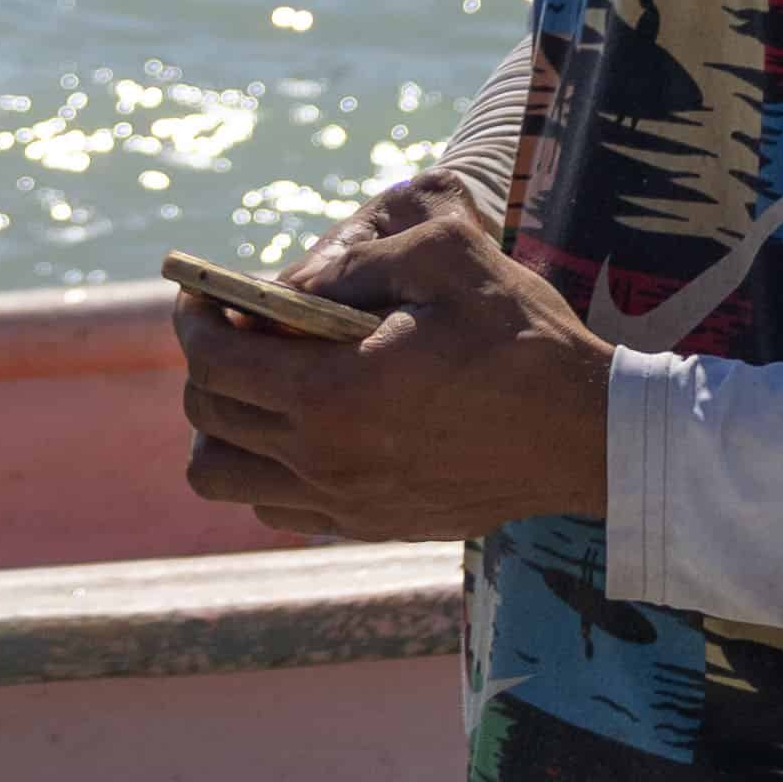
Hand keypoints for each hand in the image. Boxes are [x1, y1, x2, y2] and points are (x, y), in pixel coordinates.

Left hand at [176, 189, 613, 542]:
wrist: (588, 433)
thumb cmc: (520, 336)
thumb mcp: (445, 255)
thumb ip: (354, 258)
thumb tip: (285, 286)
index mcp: (333, 393)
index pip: (213, 360)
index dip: (194, 316)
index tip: (205, 290)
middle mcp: (324, 461)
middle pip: (208, 415)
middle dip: (206, 359)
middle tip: (237, 324)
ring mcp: (344, 504)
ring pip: (223, 477)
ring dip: (224, 424)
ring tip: (263, 383)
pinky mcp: (369, 526)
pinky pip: (275, 508)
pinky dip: (266, 468)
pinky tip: (308, 426)